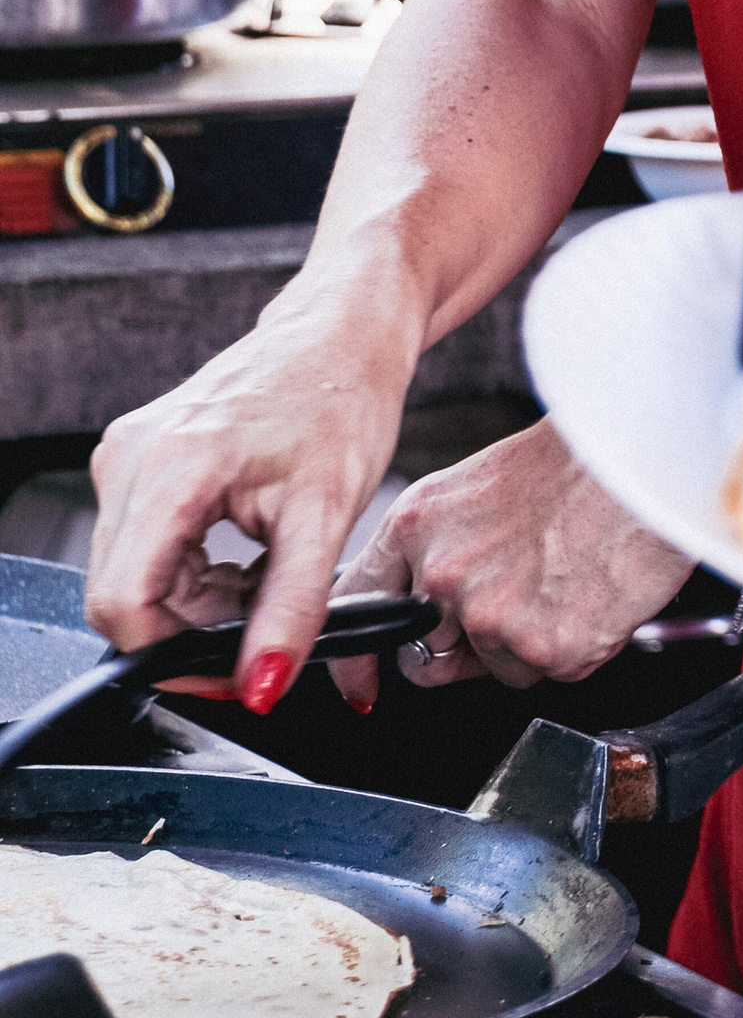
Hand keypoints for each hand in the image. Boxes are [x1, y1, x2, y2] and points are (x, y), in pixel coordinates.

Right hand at [88, 276, 419, 709]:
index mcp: (170, 467)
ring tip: (265, 578)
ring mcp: (127, 455)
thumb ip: (291, 609)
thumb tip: (261, 687)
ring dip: (195, 602)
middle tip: (264, 624)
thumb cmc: (344, 396)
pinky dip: (191, 571)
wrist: (346, 330)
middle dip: (190, 630)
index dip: (175, 656)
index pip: (124, 605)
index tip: (234, 670)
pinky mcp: (139, 458)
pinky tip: (245, 557)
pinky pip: (143, 548)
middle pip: (122, 596)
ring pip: (132, 576)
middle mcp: (130, 457)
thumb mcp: (328, 514)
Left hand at [324, 419, 695, 702]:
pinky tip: (589, 594)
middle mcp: (443, 575)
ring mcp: (492, 617)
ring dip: (524, 644)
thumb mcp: (475, 488)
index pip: (357, 607)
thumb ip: (438, 549)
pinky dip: (571, 646)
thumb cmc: (577, 464)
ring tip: (562, 579)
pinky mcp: (545, 649)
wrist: (647, 459)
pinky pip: (546, 673)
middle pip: (426, 658)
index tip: (361, 684)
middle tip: (515, 599)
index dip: (356, 658)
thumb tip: (427, 607)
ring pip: (493, 667)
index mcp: (417, 526)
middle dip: (462, 648)